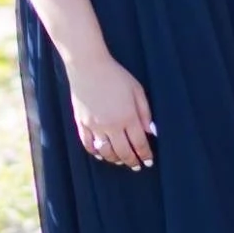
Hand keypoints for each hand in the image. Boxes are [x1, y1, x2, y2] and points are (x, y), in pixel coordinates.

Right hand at [67, 51, 155, 169]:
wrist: (88, 66)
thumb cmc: (115, 75)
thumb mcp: (137, 90)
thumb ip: (145, 112)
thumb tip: (151, 132)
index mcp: (128, 117)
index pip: (139, 144)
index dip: (145, 155)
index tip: (148, 162)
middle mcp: (111, 125)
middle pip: (123, 152)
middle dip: (132, 161)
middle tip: (136, 166)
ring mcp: (94, 126)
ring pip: (106, 152)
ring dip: (115, 159)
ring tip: (121, 160)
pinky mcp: (81, 123)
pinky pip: (88, 144)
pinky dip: (95, 152)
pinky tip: (101, 154)